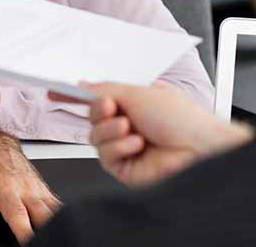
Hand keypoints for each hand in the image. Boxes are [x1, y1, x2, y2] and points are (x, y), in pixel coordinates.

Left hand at [0, 132, 60, 243]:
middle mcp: (25, 188)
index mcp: (5, 190)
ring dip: (53, 223)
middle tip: (40, 240)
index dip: (25, 233)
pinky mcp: (44, 187)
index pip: (19, 216)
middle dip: (45, 231)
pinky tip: (54, 225)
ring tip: (48, 234)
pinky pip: (56, 203)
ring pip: (54, 209)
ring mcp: (37, 187)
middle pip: (44, 214)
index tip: (27, 243)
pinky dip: (57, 215)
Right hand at [78, 82, 251, 186]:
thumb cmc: (181, 118)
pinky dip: (117, 147)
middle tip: (111, 107)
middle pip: (92, 118)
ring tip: (129, 127)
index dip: (76, 95)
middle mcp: (129, 125)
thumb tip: (82, 86)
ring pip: (94, 137)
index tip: (55, 91)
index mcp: (134, 104)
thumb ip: (104, 90)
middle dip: (98, 111)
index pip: (98, 99)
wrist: (200, 148)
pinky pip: (105, 156)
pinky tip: (136, 144)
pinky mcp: (126, 169)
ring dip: (109, 130)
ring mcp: (127, 148)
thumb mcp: (137, 93)